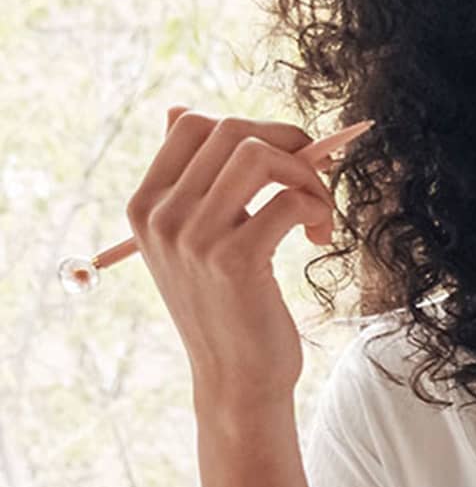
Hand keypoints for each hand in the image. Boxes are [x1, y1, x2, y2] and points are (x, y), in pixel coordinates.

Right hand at [126, 106, 338, 411]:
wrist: (236, 377)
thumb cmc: (227, 302)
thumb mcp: (194, 237)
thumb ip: (189, 179)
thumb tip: (177, 108)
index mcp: (147, 204)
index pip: (192, 124)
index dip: (254, 128)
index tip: (286, 158)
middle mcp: (162, 216)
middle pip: (231, 130)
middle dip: (289, 144)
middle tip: (312, 182)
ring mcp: (194, 237)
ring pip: (259, 154)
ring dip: (306, 175)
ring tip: (317, 212)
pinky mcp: (234, 260)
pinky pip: (289, 198)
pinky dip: (317, 208)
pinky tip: (318, 236)